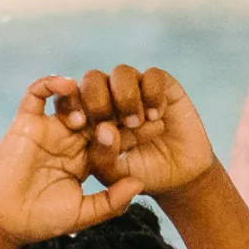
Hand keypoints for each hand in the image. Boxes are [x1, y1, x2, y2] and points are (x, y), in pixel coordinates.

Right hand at [0, 80, 133, 246]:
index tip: (160, 125)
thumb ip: (113, 201)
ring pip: (73, 101)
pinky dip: (51, 84)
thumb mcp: (84, 213)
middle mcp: (69, 141)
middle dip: (120, 109)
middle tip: (143, 104)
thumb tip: (141, 183)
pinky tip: (70, 85)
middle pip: (99, 115)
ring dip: (90, 99)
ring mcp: (48, 130)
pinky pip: (36, 95)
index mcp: (86, 159)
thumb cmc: (42, 220)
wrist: (3, 221)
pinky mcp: (25, 123)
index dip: (136, 131)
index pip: (116, 138)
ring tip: (104, 109)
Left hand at [55, 65, 219, 202]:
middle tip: (111, 124)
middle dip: (97, 99)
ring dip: (126, 97)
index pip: (68, 97)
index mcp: (90, 115)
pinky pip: (153, 75)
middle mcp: (111, 96)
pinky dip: (152, 94)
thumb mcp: (115, 173)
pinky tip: (156, 116)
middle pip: (92, 78)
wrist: (180, 177)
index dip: (68, 102)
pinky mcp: (163, 87)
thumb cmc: (141, 173)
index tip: (77, 123)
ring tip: (138, 122)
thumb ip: (101, 156)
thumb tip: (104, 128)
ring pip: (122, 72)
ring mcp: (137, 89)